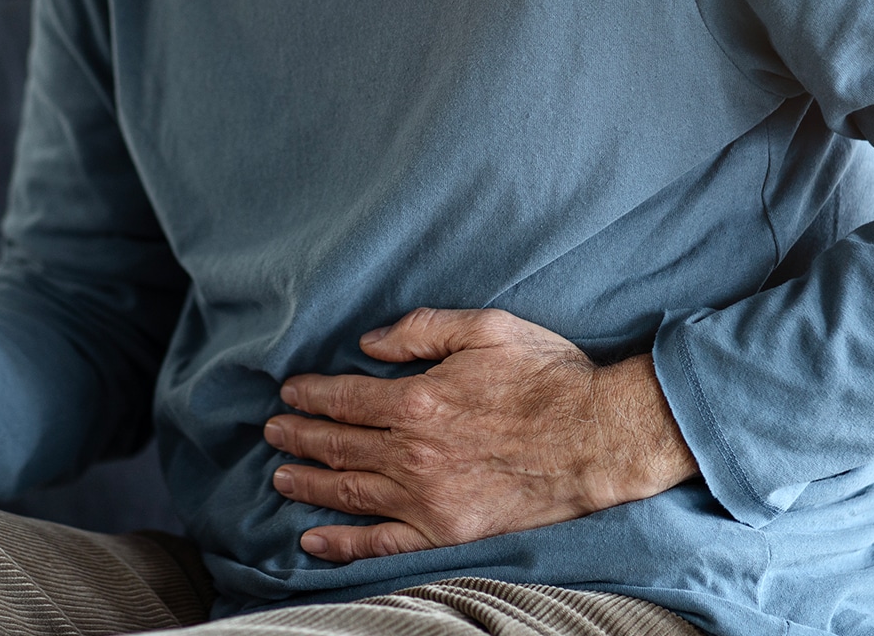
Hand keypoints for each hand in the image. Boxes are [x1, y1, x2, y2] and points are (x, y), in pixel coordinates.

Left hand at [265, 308, 698, 562]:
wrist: (600, 438)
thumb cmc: (548, 378)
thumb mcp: (486, 328)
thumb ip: (421, 330)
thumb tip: (369, 344)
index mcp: (417, 400)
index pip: (343, 398)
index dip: (309, 395)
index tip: (290, 393)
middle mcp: (412, 452)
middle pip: (336, 445)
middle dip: (297, 437)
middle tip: (273, 432)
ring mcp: (426, 497)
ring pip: (348, 492)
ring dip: (306, 484)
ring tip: (280, 477)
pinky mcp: (446, 531)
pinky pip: (382, 542)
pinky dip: (342, 544)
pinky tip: (313, 541)